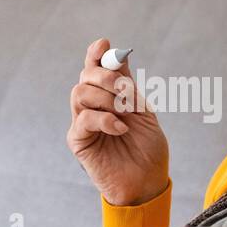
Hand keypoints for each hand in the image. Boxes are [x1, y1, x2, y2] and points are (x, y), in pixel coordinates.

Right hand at [67, 37, 169, 205]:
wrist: (148, 181)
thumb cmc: (147, 148)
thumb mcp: (143, 111)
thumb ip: (128, 85)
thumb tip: (118, 55)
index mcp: (108, 96)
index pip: (94, 68)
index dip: (95, 53)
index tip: (104, 44)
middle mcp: (92, 106)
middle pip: (85, 76)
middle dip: (107, 77)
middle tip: (126, 90)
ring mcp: (83, 123)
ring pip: (79, 93)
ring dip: (106, 97)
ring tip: (125, 111)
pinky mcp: (79, 141)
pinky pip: (83, 119)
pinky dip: (104, 119)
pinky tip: (121, 128)